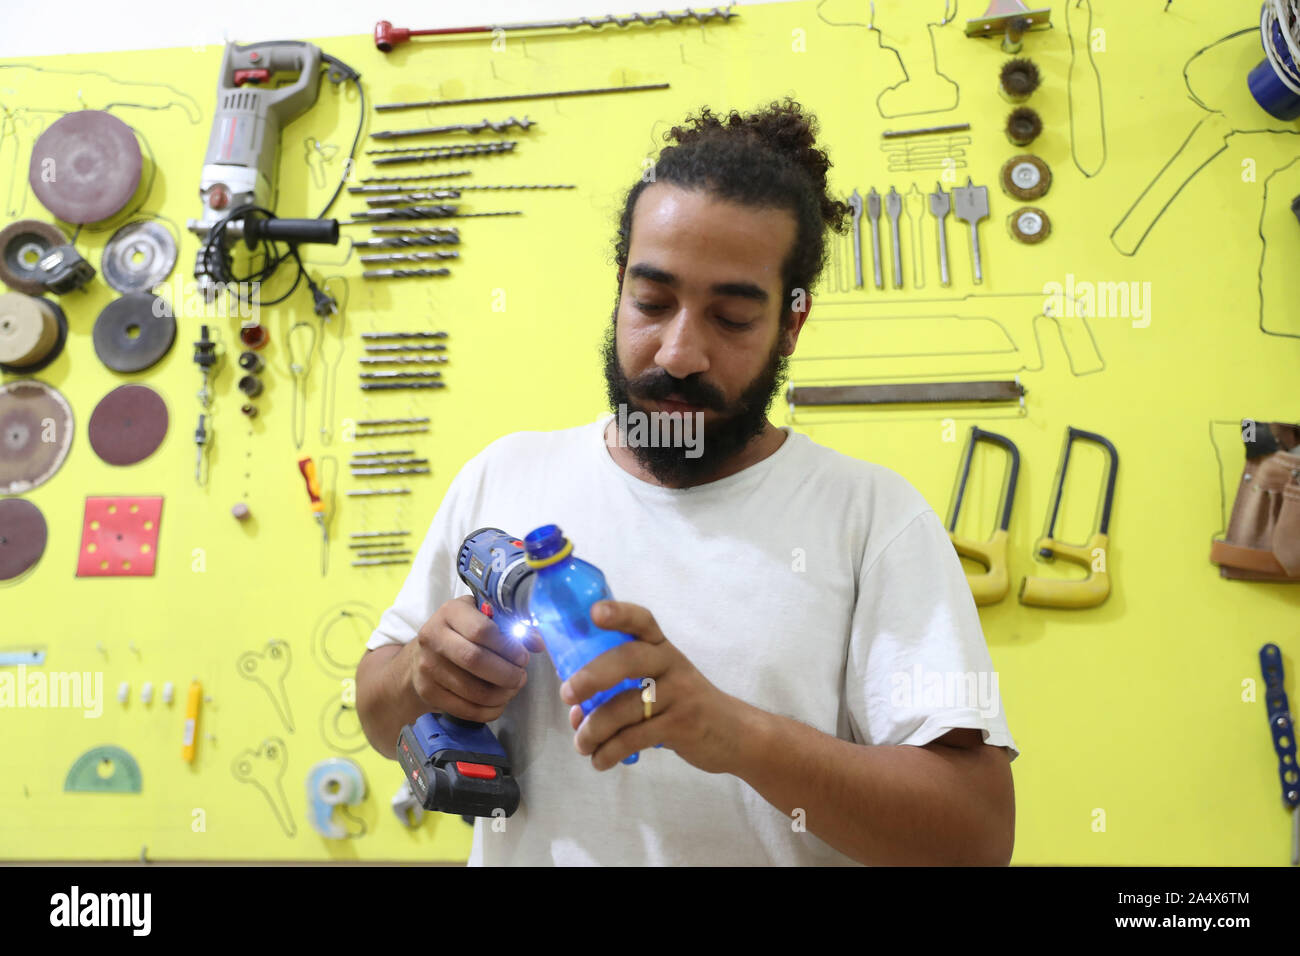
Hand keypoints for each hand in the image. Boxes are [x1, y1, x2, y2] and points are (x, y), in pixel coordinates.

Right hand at [407, 595, 543, 722]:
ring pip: (472, 690)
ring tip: (513, 689)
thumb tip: (539, 644)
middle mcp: (433, 637)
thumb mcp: (482, 617)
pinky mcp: (427, 692)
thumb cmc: (461, 632)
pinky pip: (464, 709)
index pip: (481, 630)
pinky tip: (499, 703)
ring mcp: (427, 666)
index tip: (523, 656)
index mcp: (451, 612)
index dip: (508, 647)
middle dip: (506, 673)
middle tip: (521, 677)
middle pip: (475, 660)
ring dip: (501, 694)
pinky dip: (488, 711)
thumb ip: (511, 626)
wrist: (423, 655)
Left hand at [560, 600, 745, 773]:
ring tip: (581, 744)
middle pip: (628, 659)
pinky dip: (610, 752)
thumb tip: (576, 713)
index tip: (595, 613)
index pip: (642, 621)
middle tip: (567, 694)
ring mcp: (679, 694)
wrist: (735, 734)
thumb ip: (621, 691)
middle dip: (592, 676)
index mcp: (662, 648)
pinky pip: (635, 738)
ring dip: (594, 730)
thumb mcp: (662, 683)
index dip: (619, 613)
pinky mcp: (682, 725)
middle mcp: (671, 664)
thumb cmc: (685, 705)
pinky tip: (600, 760)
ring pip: (625, 708)